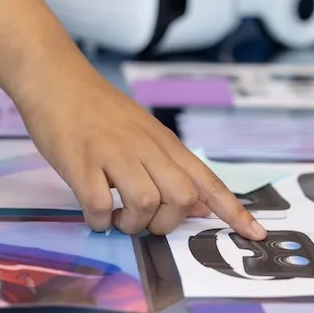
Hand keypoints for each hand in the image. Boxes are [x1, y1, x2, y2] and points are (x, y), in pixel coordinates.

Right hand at [14, 62, 267, 239]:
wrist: (57, 78)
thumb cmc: (99, 111)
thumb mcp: (144, 132)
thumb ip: (170, 166)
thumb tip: (200, 204)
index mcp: (165, 143)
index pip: (208, 180)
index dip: (234, 210)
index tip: (256, 234)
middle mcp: (146, 147)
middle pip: (181, 197)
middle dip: (166, 223)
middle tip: (142, 221)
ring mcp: (114, 153)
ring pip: (146, 202)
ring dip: (132, 224)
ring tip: (116, 218)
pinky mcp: (82, 161)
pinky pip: (100, 205)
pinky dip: (99, 221)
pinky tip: (94, 215)